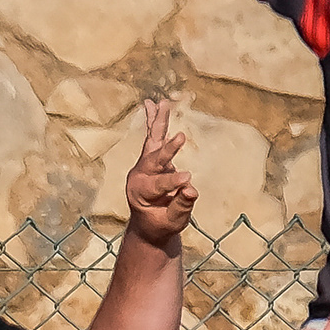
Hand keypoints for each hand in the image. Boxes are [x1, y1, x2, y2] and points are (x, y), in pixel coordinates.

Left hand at [126, 98, 196, 244]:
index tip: (188, 181)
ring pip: (153, 142)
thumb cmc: (161, 225)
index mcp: (140, 193)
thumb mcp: (172, 222)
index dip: (174, 183)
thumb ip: (181, 207)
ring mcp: (144, 165)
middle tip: (181, 137)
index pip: (159, 185)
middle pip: (154, 160)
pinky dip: (155, 120)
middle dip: (169, 150)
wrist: (148, 224)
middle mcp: (139, 176)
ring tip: (161, 103)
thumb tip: (191, 190)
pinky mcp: (151, 159)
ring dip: (159, 122)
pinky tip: (152, 104)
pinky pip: (154, 137)